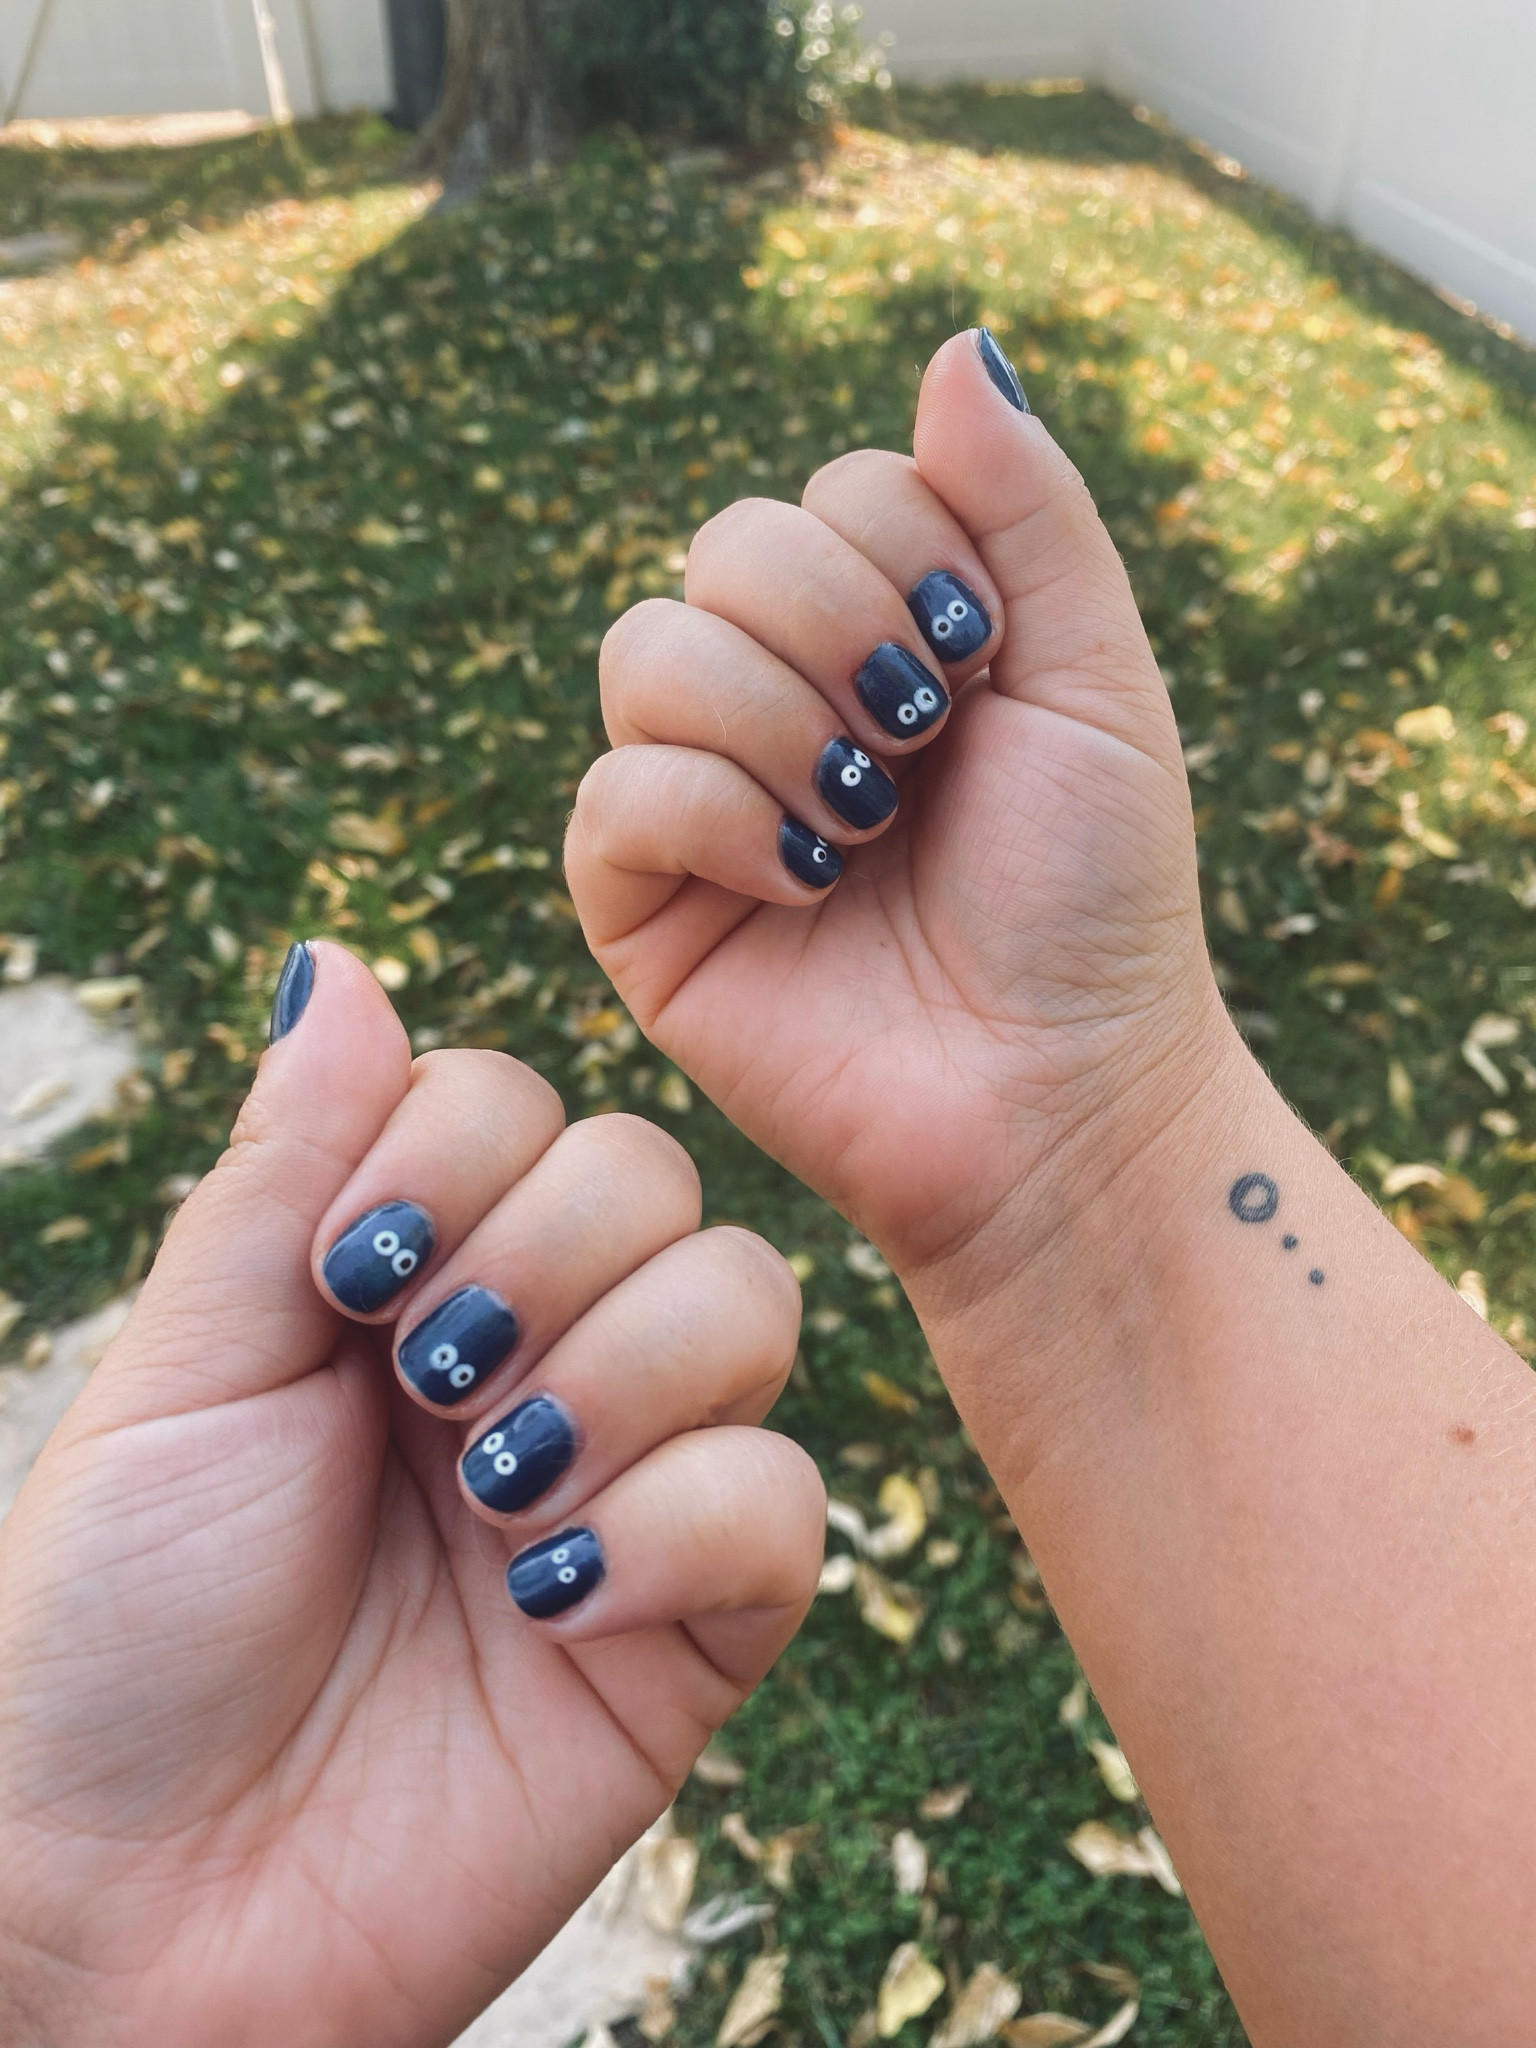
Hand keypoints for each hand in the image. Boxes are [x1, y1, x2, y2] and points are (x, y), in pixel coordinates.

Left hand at [0, 944, 820, 2047]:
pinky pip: (780, 1505)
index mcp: (408, 1279)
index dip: (455, 1150)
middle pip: (652, 1178)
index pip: (520, 1101)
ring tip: (492, 1483)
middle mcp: (532, 1357)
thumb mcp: (185, 1367)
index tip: (344, 1273)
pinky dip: (680, 1522)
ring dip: (619, 1367)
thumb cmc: (116, 1630)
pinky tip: (552, 1599)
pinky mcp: (691, 1628)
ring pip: (749, 1304)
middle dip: (544, 1250)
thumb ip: (288, 1163)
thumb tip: (334, 955)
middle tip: (425, 1372)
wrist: (127, 1912)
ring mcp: (622, 1485)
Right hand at [565, 330, 1228, 1306]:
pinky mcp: (640, 909)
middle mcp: (780, 702)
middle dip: (839, 622)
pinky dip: (717, 819)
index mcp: (885, 638)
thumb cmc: (1094, 898)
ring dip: (777, 719)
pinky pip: (615, 795)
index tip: (989, 666)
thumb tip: (954, 341)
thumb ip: (1027, 508)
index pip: (834, 491)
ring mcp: (702, 803)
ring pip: (645, 651)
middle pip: (723, 545)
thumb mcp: (1097, 677)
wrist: (1062, 1094)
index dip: (913, 554)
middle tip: (922, 734)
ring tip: (867, 817)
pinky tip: (808, 884)